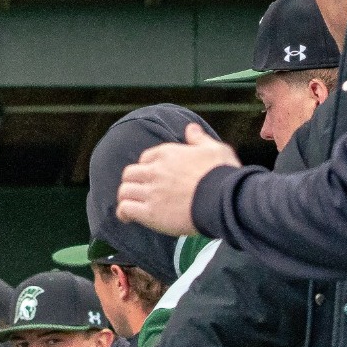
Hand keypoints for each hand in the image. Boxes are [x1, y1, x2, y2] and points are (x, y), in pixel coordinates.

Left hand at [115, 123, 239, 236]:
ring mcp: (151, 192)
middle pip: (130, 174)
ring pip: (124, 191)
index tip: (151, 177)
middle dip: (132, 182)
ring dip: (126, 198)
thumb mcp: (215, 149)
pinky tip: (127, 218)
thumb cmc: (222, 175)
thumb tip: (191, 128)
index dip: (146, 168)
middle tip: (137, 191)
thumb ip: (199, 139)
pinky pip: (126, 209)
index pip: (146, 158)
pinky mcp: (150, 213)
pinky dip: (123, 213)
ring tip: (130, 206)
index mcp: (168, 154)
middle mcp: (155, 171)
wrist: (222, 201)